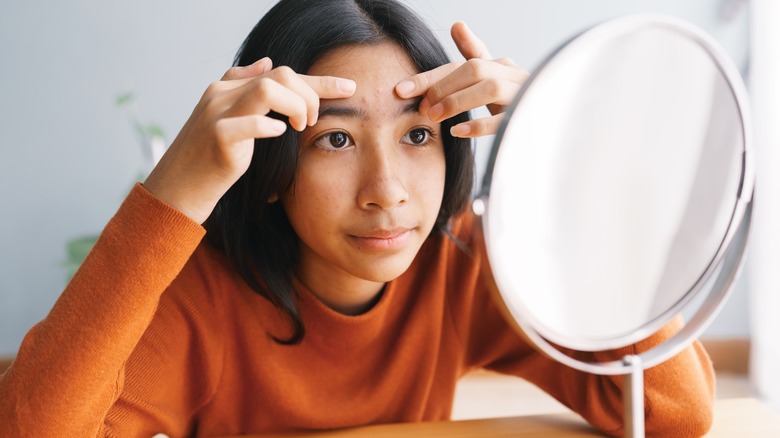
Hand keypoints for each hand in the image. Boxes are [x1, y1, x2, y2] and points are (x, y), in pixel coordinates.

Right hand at [143, 58, 356, 223]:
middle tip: (312, 121)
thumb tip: (266, 62)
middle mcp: (221, 94)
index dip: (318, 81)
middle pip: (281, 75)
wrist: (176, 189)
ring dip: (297, 106)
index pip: (281, 73)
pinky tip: (280, 133)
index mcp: (227, 88)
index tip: (349, 89)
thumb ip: (245, 90)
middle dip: (310, 95)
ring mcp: (217, 114)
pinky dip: (270, 126)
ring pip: (269, 89)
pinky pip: (250, 123)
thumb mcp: (226, 118)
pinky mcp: (217, 138)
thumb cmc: (208, 158)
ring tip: (300, 127)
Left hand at [395, 21, 527, 137]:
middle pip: (474, 69)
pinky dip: (479, 125)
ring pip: (489, 88)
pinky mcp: (529, 116)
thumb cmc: (516, 102)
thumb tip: (457, 24)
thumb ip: (473, 56)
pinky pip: (504, 119)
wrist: (552, 121)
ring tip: (435, 117)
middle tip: (422, 108)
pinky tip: (458, 131)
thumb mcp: (492, 80)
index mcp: (501, 65)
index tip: (400, 89)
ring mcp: (523, 93)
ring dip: (457, 101)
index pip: (461, 63)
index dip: (431, 76)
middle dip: (443, 87)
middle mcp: (513, 74)